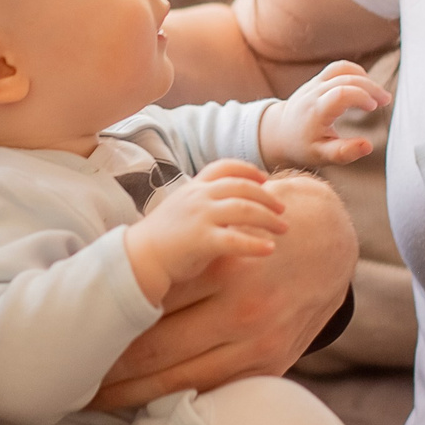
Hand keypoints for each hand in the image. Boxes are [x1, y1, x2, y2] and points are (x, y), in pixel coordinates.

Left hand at [91, 175, 356, 410]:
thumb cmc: (259, 227)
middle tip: (66, 379)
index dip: (102, 328)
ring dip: (132, 393)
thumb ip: (175, 255)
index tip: (69, 342)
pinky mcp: (273, 365)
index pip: (145, 307)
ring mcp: (259, 343)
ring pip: (181, 380)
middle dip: (107, 368)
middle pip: (156, 348)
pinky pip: (215, 391)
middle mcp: (241, 308)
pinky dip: (176, 400)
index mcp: (220, 266)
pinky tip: (144, 406)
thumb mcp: (218, 226)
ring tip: (93, 400)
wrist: (332, 239)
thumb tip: (110, 281)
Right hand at [122, 159, 286, 304]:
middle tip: (283, 210)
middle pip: (243, 188)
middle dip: (268, 198)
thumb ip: (205, 202)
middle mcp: (198, 196)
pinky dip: (256, 244)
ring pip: (245, 209)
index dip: (248, 170)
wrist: (140, 258)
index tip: (265, 179)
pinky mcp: (201, 240)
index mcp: (194, 187)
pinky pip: (236, 239)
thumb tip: (234, 204)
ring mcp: (200, 216)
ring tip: (284, 229)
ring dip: (269, 219)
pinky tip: (270, 249)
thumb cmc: (164, 237)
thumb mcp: (183, 209)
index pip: (224, 167)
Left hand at [256, 60, 389, 167]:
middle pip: (346, 78)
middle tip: (386, 100)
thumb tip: (368, 146)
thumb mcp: (321, 156)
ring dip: (364, 77)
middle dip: (370, 86)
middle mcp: (314, 92)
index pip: (341, 93)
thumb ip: (344, 153)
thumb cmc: (303, 146)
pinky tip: (365, 87)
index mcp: (315, 111)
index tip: (374, 107)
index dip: (361, 95)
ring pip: (342, 69)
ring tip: (377, 93)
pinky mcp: (317, 80)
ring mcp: (314, 83)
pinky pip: (338, 68)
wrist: (280, 133)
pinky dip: (355, 73)